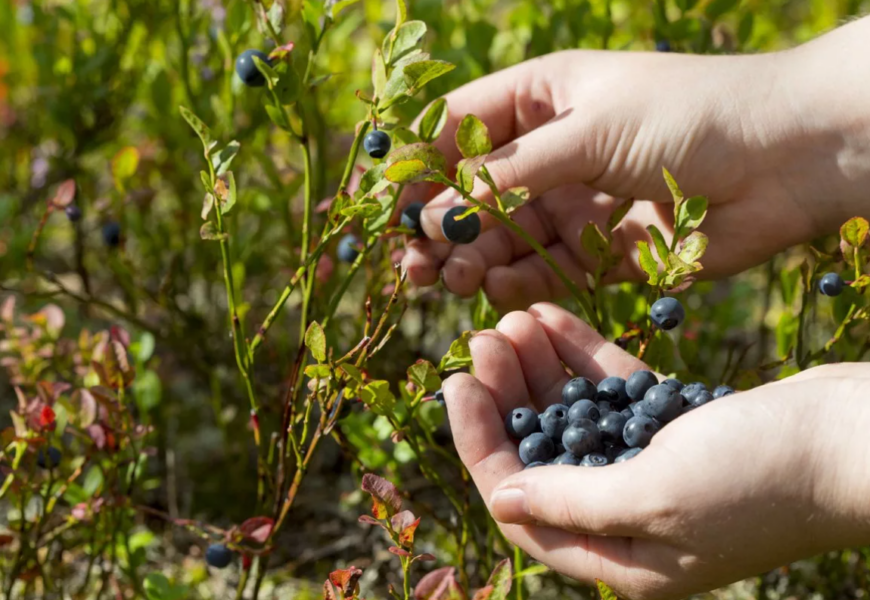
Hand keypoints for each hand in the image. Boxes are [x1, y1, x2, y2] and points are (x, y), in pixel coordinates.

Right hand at [402, 19, 869, 311]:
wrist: (785, 159)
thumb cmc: (686, 114)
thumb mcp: (586, 129)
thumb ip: (510, 172)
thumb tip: (439, 207)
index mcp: (542, 97)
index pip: (458, 129)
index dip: (419, 167)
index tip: (388, 206)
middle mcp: (551, 151)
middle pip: (471, 192)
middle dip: (439, 225)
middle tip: (413, 261)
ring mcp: (574, 202)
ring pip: (503, 237)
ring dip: (470, 257)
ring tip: (447, 277)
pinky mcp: (601, 251)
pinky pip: (545, 269)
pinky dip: (517, 280)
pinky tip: (493, 285)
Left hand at [442, 303, 869, 599]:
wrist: (856, 435)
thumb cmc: (760, 475)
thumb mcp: (654, 494)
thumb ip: (572, 501)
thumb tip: (502, 499)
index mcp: (620, 556)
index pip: (521, 504)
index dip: (479, 444)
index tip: (455, 383)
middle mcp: (630, 516)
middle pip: (542, 454)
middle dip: (508, 396)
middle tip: (484, 338)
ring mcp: (654, 468)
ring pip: (574, 415)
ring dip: (541, 369)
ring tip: (512, 317)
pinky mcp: (676, 426)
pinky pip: (612, 390)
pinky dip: (583, 356)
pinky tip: (551, 317)